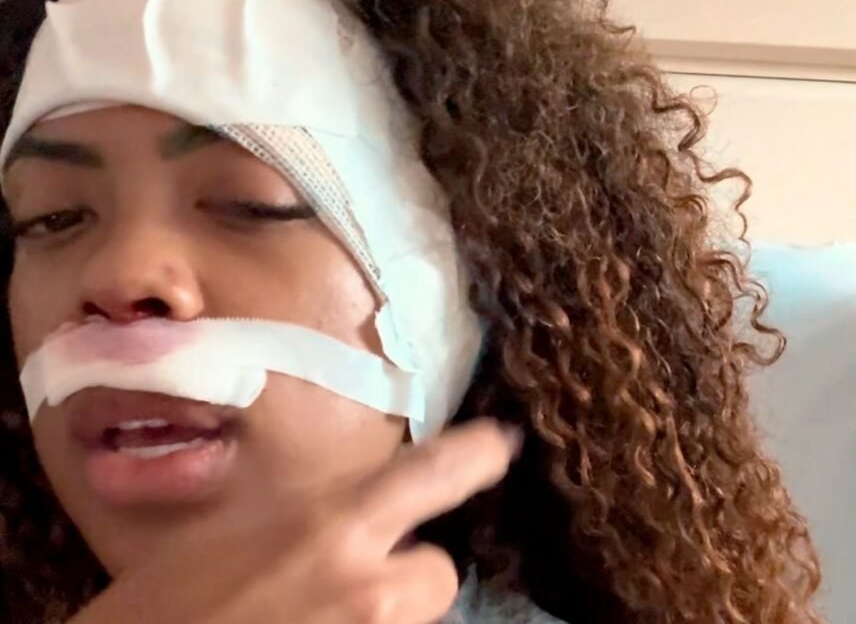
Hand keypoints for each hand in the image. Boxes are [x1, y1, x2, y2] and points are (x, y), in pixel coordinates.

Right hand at [69, 419, 521, 623]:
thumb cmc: (161, 600)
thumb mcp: (232, 531)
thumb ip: (307, 515)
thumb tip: (351, 512)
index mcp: (331, 527)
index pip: (431, 475)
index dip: (474, 455)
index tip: (500, 443)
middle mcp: (366, 587)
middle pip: (438, 572)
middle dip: (410, 569)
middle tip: (359, 574)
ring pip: (416, 616)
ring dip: (387, 611)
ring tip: (326, 610)